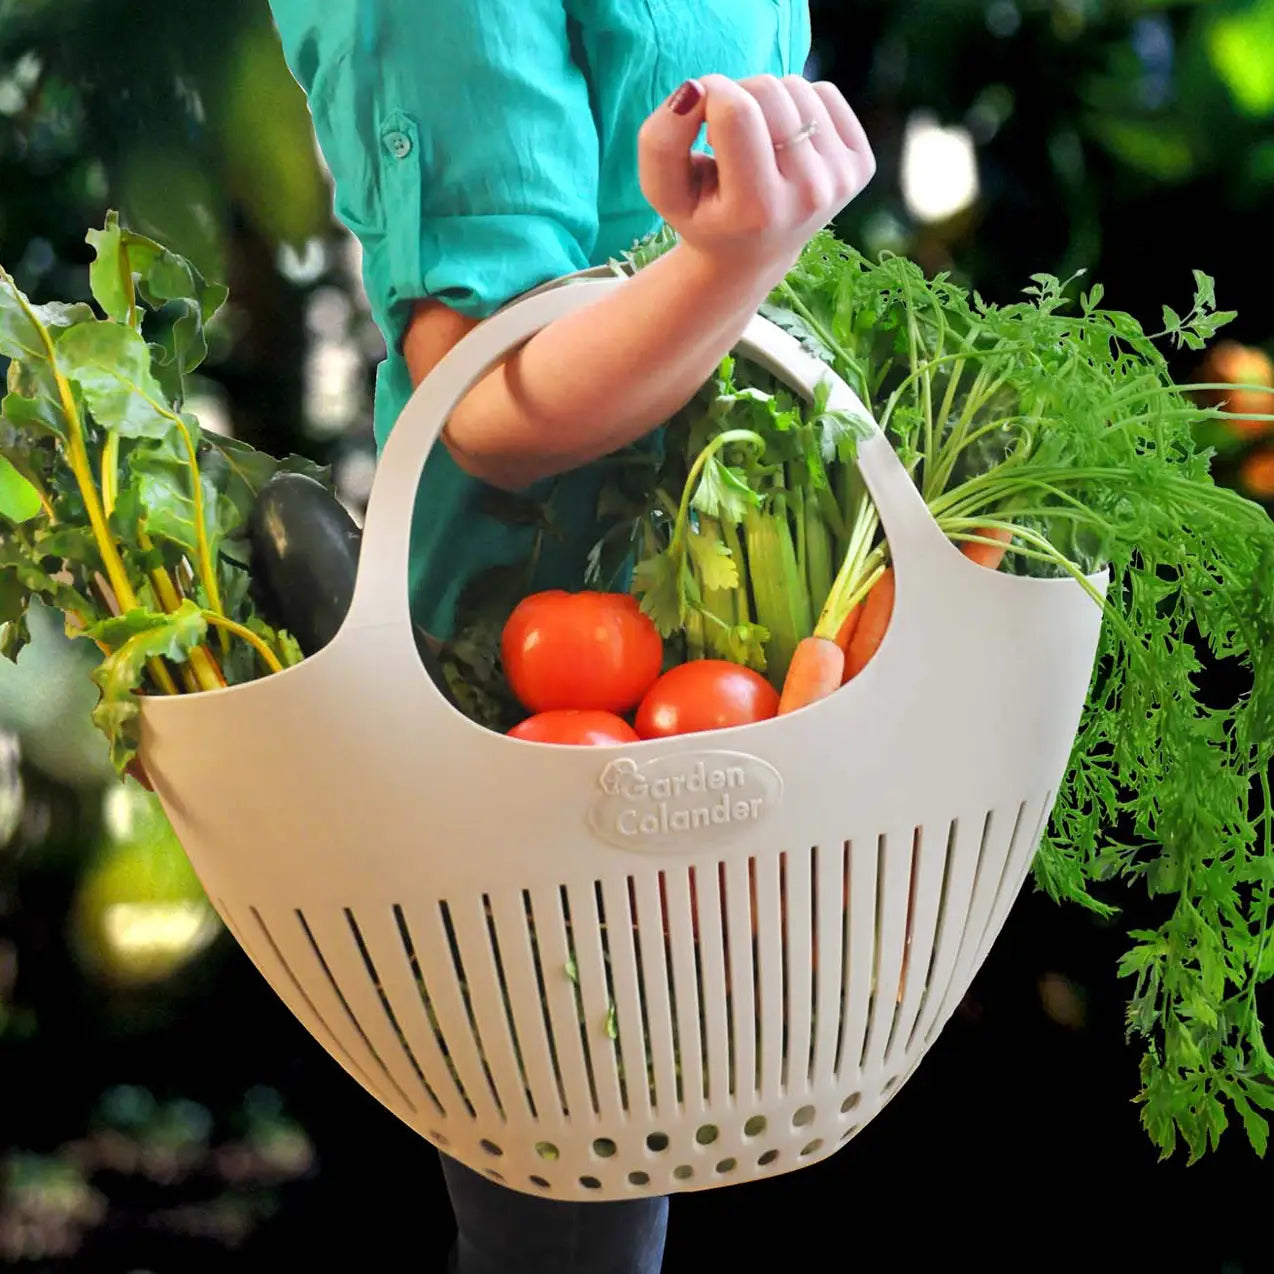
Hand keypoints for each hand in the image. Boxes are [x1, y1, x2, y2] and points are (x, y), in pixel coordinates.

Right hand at [638, 73, 875, 282]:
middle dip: (737, 97)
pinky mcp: (860, 167)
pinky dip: (799, 105)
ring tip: (756, 144)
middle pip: (767, 91)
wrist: (752, 256)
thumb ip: (660, 140)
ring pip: (796, 86)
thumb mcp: (663, 190)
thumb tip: (696, 89)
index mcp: (757, 210)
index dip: (708, 97)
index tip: (700, 120)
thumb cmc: (703, 216)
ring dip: (767, 102)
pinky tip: (785, 143)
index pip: (734, 111)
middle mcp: (807, 197)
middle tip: (728, 138)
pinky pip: (825, 92)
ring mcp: (839, 182)